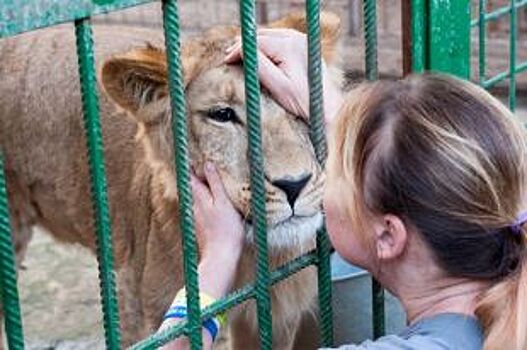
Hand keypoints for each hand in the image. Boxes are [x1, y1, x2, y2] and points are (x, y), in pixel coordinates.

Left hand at [191, 162, 243, 262]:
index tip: (192, 157)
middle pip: (191, 188)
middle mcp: (194, 207)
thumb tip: (207, 164)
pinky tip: (211, 205)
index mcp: (199, 198)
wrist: (220, 257)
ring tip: (206, 183)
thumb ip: (215, 183)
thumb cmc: (226, 230)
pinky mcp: (200, 228)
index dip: (191, 167)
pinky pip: (200, 210)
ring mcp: (196, 219)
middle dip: (194, 178)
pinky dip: (204, 203)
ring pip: (195, 200)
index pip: (191, 178)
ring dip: (199, 190)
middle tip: (199, 167)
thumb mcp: (224, 202)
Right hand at [224, 28, 342, 124]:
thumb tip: (242, 51)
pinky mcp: (306, 46)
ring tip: (240, 52)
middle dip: (245, 45)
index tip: (226, 60)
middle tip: (228, 55)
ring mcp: (303, 40)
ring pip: (271, 35)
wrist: (325, 107)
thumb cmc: (302, 101)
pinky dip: (268, 43)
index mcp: (289, 47)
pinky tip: (259, 51)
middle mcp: (298, 38)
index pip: (256, 42)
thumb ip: (258, 65)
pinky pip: (282, 38)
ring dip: (255, 43)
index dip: (239, 50)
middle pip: (263, 35)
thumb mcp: (276, 86)